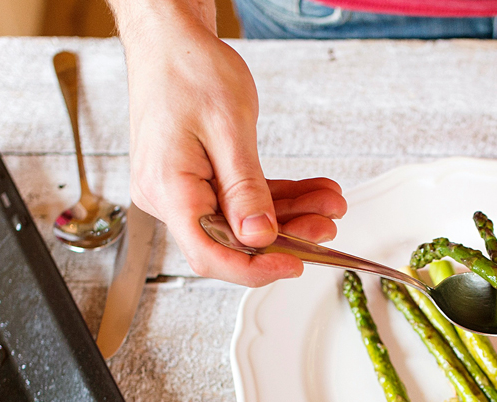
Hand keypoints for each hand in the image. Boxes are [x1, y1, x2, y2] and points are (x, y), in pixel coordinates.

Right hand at [113, 0, 346, 285]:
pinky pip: (238, 199)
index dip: (255, 268)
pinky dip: (275, 197)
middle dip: (285, 235)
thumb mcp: (228, 127)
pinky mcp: (195, 180)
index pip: (211, 253)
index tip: (294, 265)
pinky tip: (310, 192)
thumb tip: (259, 236)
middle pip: (231, 239)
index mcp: (169, 189)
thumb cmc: (188, 68)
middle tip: (327, 225)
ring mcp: (181, 190)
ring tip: (327, 203)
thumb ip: (245, 187)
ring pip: (240, 221)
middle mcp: (168, 196)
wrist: (169, 38)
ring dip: (288, 215)